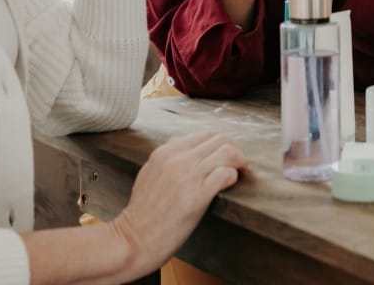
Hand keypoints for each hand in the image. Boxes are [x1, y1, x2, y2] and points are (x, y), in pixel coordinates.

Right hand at [109, 133, 247, 278]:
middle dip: (234, 150)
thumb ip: (166, 158)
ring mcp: (188, 176)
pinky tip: (230, 185)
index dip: (221, 145)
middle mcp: (177, 159)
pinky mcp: (197, 195)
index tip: (226, 157)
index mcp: (165, 151)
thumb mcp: (149, 173)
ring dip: (238, 162)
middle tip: (239, 165)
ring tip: (239, 173)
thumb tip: (181, 143)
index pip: (204, 136)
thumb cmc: (142, 212)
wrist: (133, 239)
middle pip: (219, 140)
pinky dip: (233, 177)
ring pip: (227, 152)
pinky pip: (225, 174)